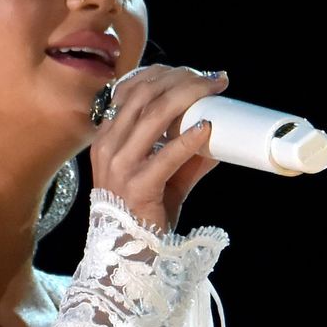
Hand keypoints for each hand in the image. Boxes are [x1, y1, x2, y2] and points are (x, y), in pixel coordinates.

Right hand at [88, 65, 228, 232]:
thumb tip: (218, 132)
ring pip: (154, 115)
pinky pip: (166, 155)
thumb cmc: (144, 212)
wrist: (128, 254)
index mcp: (107, 137)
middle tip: (213, 79)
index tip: (195, 72)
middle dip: (182, 79)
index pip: (131, 89)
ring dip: (189, 97)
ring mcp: (119, 166)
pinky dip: (189, 139)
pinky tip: (207, 129)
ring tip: (214, 92)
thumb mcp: (162, 175)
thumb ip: (184, 154)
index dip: (164, 74)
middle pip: (145, 95)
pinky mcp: (137, 187)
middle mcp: (108, 146)